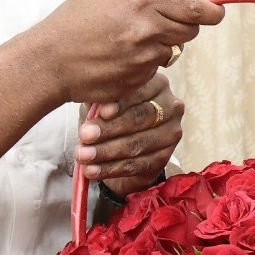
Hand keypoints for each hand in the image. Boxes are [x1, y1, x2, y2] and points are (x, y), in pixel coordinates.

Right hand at [32, 0, 223, 103]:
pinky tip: (120, 57)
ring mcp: (143, 58)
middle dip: (184, 25)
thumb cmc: (78, 18)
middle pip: (191, 30)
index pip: (197, 8)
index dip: (212, 11)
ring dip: (160, 45)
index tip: (215, 12)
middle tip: (161, 22)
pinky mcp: (138, 80)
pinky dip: (144, 64)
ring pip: (173, 51)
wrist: (49, 60)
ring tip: (129, 39)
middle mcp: (146, 29)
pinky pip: (155, 70)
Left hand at [76, 73, 181, 190]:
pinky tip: (93, 170)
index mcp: (157, 83)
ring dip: (107, 151)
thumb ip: (101, 100)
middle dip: (110, 128)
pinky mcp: (165, 157)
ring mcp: (171, 133)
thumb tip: (101, 108)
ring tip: (83, 155)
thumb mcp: (102, 102)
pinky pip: (137, 164)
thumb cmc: (110, 116)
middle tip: (85, 136)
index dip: (121, 102)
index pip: (140, 91)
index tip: (101, 112)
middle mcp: (171, 106)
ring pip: (138, 143)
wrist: (122, 147)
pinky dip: (112, 168)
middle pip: (141, 117)